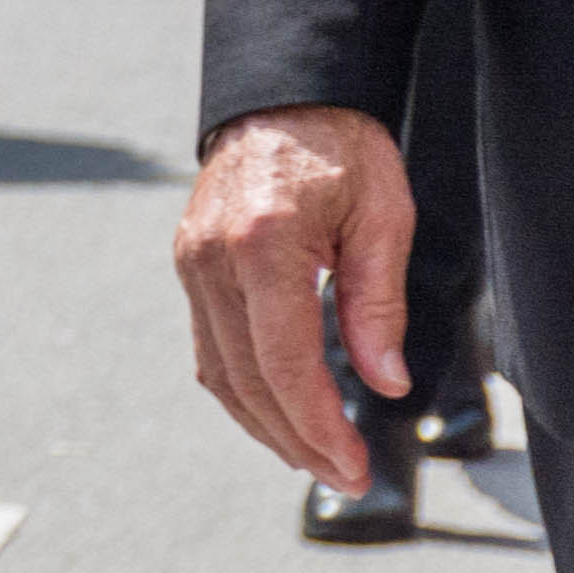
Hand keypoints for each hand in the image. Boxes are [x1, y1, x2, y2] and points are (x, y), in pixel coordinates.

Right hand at [177, 103, 408, 489]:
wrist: (280, 97)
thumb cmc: (340, 149)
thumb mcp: (383, 217)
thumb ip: (378, 303)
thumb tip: (385, 382)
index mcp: (263, 244)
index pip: (282, 361)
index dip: (317, 424)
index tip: (352, 464)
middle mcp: (211, 258)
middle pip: (245, 378)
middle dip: (295, 438)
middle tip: (345, 475)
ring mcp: (190, 261)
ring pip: (217, 371)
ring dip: (264, 424)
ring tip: (314, 456)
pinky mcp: (188, 264)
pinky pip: (208, 346)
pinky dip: (242, 389)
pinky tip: (277, 411)